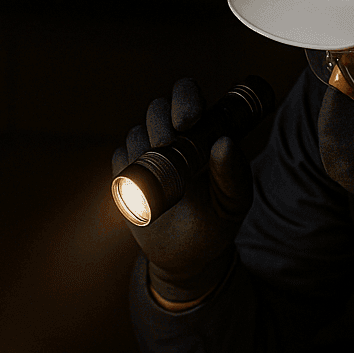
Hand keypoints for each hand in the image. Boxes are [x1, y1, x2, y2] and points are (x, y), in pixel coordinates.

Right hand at [113, 78, 252, 301]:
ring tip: (162, 178)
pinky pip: (119, 157)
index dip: (184, 98)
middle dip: (161, 125)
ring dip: (145, 149)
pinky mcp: (126, 171)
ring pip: (136, 132)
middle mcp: (174, 136)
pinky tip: (143, 189)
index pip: (188, 95)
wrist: (186, 257)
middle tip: (168, 147)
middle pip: (157, 109)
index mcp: (203, 132)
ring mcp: (148, 152)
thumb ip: (234, 174)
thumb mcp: (233, 203)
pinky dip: (127, 168)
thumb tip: (225, 142)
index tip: (188, 121)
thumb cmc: (217, 224)